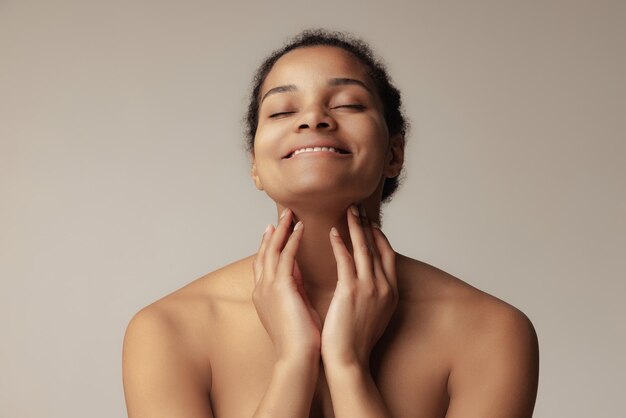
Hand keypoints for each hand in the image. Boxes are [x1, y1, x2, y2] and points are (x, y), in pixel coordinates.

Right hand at [252, 208, 321, 361]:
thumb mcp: (295, 308)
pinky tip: (300, 227)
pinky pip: (285, 256)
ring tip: (290, 213)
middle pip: (264, 253)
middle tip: (282, 214)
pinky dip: (292, 239)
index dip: (269, 246)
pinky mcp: (280, 287)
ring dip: (282, 230)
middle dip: (273, 233)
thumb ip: (293, 289)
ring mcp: (267, 287)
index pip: (264, 265)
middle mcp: (261, 289)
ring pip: (272, 250)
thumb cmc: (301, 340)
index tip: (275, 230)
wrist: (297, 357)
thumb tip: (299, 273)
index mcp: (263, 296)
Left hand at [321, 205, 398, 368]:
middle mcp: (385, 287)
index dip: (379, 236)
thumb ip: (372, 295)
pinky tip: (333, 232)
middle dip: (368, 225)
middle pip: (378, 247)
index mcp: (391, 293)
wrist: (349, 360)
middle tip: (359, 207)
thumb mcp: (373, 314)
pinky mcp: (352, 291)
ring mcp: (370, 288)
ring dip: (355, 227)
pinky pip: (346, 260)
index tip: (370, 223)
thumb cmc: (355, 340)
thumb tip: (364, 282)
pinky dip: (340, 244)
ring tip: (348, 210)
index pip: (387, 256)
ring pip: (364, 249)